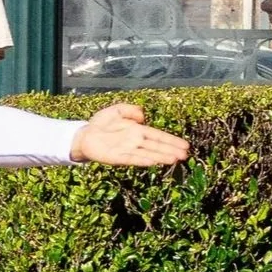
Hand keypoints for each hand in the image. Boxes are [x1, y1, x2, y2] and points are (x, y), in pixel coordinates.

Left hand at [70, 103, 190, 166]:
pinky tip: (154, 161)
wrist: (85, 136)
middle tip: (185, 154)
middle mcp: (135, 141)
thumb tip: (143, 117)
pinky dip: (144, 160)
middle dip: (171, 150)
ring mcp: (128, 150)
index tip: (184, 145)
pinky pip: (133, 159)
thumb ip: (130, 110)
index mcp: (137, 130)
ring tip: (175, 159)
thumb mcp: (116, 110)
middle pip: (157, 146)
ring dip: (162, 156)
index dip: (171, 140)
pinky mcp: (118, 158)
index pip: (158, 136)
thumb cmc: (101, 124)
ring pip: (149, 153)